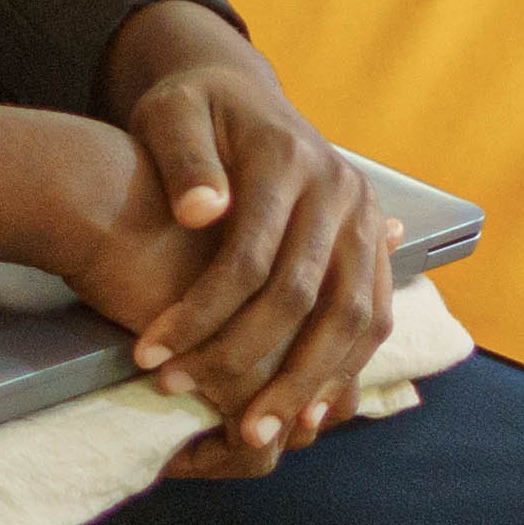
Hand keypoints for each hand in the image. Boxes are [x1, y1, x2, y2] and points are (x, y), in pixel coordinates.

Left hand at [99, 0, 401, 471]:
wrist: (240, 92)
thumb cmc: (193, 110)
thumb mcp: (171, 113)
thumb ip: (183, 159)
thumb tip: (202, 212)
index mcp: (287, 156)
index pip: (249, 256)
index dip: (199, 315)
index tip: (149, 358)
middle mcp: (339, 188)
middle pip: (308, 296)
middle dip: (249, 362)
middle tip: (194, 407)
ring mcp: (365, 216)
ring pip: (354, 316)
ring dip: (305, 382)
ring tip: (254, 432)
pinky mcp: (373, 242)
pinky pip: (374, 316)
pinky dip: (344, 368)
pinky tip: (306, 411)